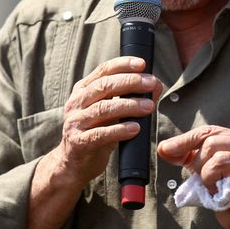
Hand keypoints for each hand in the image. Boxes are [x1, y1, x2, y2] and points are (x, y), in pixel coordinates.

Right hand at [51, 56, 161, 189]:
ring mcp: (75, 123)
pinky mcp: (79, 143)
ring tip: (149, 107)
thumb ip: (129, 98)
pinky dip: (119, 130)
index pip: (103, 71)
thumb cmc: (95, 133)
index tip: (142, 64)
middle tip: (150, 84)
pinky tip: (135, 128)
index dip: (123, 65)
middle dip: (130, 82)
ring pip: (103, 109)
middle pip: (104, 86)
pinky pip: (100, 134)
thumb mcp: (110, 113)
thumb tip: (156, 85)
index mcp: (83, 91)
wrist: (73, 164)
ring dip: (129, 106)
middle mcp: (76, 103)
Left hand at [157, 125, 229, 228]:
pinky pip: (222, 164)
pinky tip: (218, 189)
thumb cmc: (225, 192)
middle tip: (200, 178)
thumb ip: (185, 156)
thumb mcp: (202, 169)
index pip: (207, 131)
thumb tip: (163, 148)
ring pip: (214, 150)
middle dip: (197, 160)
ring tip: (212, 185)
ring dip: (205, 171)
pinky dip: (212, 177)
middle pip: (210, 139)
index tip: (166, 149)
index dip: (185, 139)